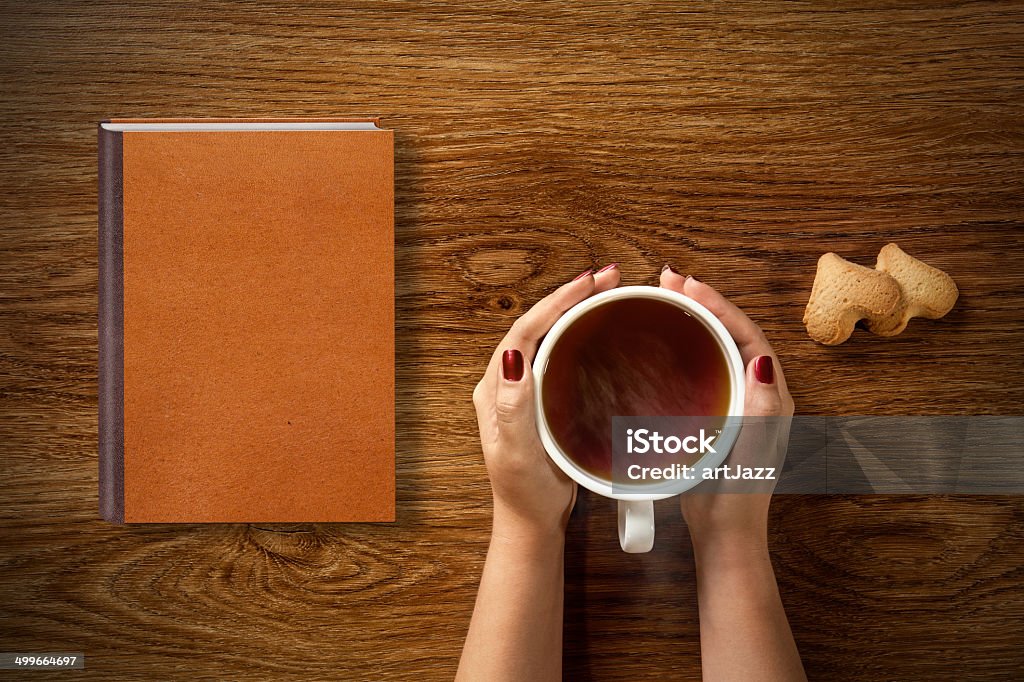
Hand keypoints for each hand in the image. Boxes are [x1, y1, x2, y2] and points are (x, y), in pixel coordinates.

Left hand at [472, 265, 621, 542]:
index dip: (554, 303)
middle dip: (569, 296)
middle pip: (536, 325)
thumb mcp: (517, 454)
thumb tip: (513, 360)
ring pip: (548, 335)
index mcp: (495, 389)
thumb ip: (513, 409)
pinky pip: (559, 353)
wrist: (532, 520)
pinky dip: (579, 332)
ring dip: (574, 309)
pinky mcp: (542, 397)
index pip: (523, 331)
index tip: (587, 284)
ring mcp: (524, 388)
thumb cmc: (524, 492)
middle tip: (607, 278)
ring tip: (606, 291)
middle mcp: (506, 382)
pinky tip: (600, 326)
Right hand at [659, 269, 794, 548]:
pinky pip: (704, 368)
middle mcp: (757, 393)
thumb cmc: (738, 495)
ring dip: (694, 320)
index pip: (748, 334)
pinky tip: (663, 344)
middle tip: (669, 281)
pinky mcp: (716, 414)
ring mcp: (736, 402)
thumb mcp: (751, 450)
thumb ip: (760, 407)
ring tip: (665, 299)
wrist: (724, 533)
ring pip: (717, 347)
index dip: (720, 305)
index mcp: (770, 396)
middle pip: (732, 333)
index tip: (688, 286)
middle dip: (704, 303)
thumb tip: (760, 359)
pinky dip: (686, 347)